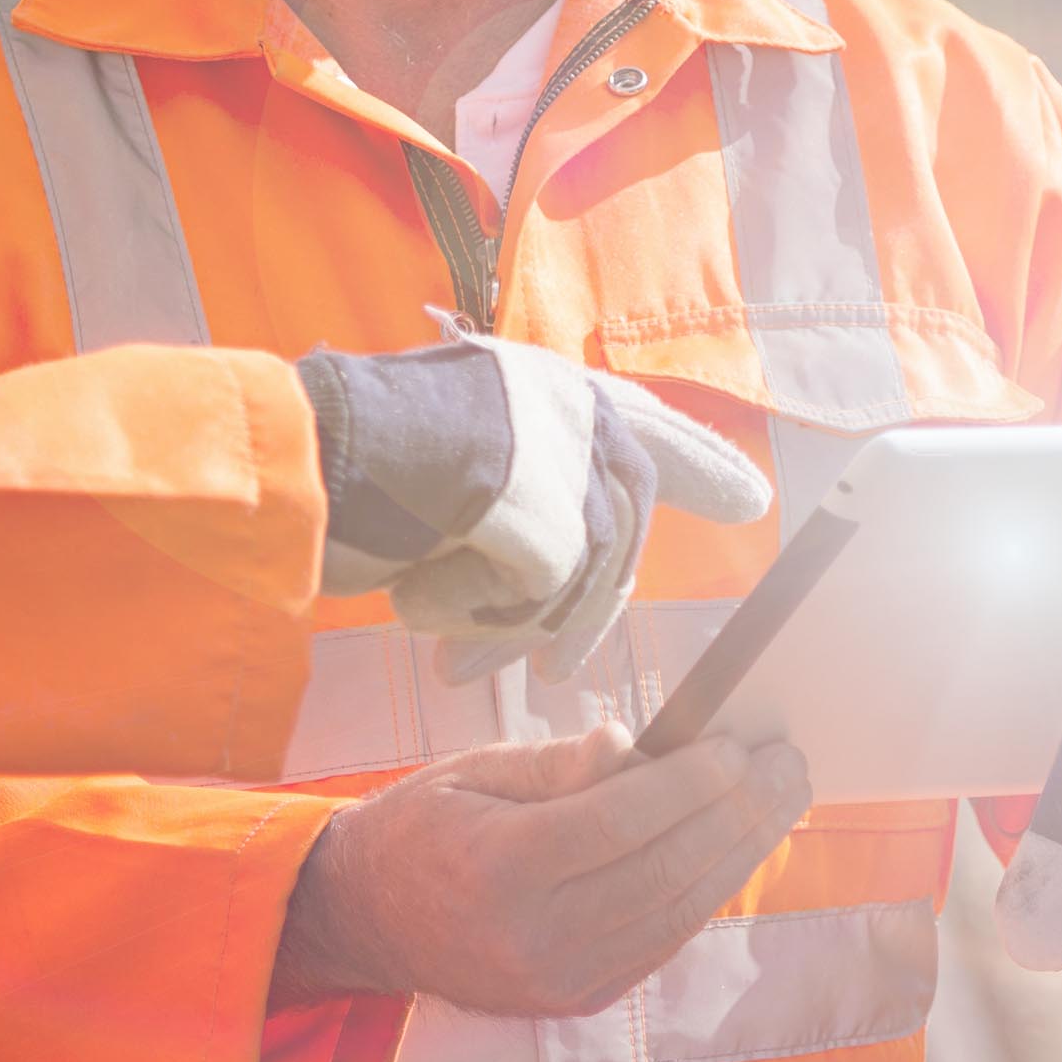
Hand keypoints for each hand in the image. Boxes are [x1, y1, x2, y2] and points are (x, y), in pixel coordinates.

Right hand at [271, 721, 811, 1014]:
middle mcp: (527, 937)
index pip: (613, 824)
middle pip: (659, 872)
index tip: (736, 747)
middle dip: (734, 816)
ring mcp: (555, 979)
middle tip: (787, 767)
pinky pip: (660, 943)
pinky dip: (706, 894)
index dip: (684, 785)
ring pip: (674, 914)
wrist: (371, 920)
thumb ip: (559, 763)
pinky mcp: (576, 999)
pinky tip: (738, 849)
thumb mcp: (477, 772)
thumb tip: (634, 746)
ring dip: (738, 856)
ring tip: (782, 802)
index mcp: (493, 870)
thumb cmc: (428, 827)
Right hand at [296, 341, 775, 676]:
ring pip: (578, 575)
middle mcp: (572, 409)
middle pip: (622, 522)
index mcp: (549, 384)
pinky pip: (534, 597)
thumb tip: (569, 528)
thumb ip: (516, 473)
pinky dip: (470, 614)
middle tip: (553, 676)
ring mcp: (569, 461)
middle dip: (589, 610)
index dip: (700, 466)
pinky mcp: (555, 520)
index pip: (649, 426)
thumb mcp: (451, 444)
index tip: (750, 501)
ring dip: (511, 629)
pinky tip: (420, 608)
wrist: (311, 447)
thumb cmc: (351, 449)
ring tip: (461, 664)